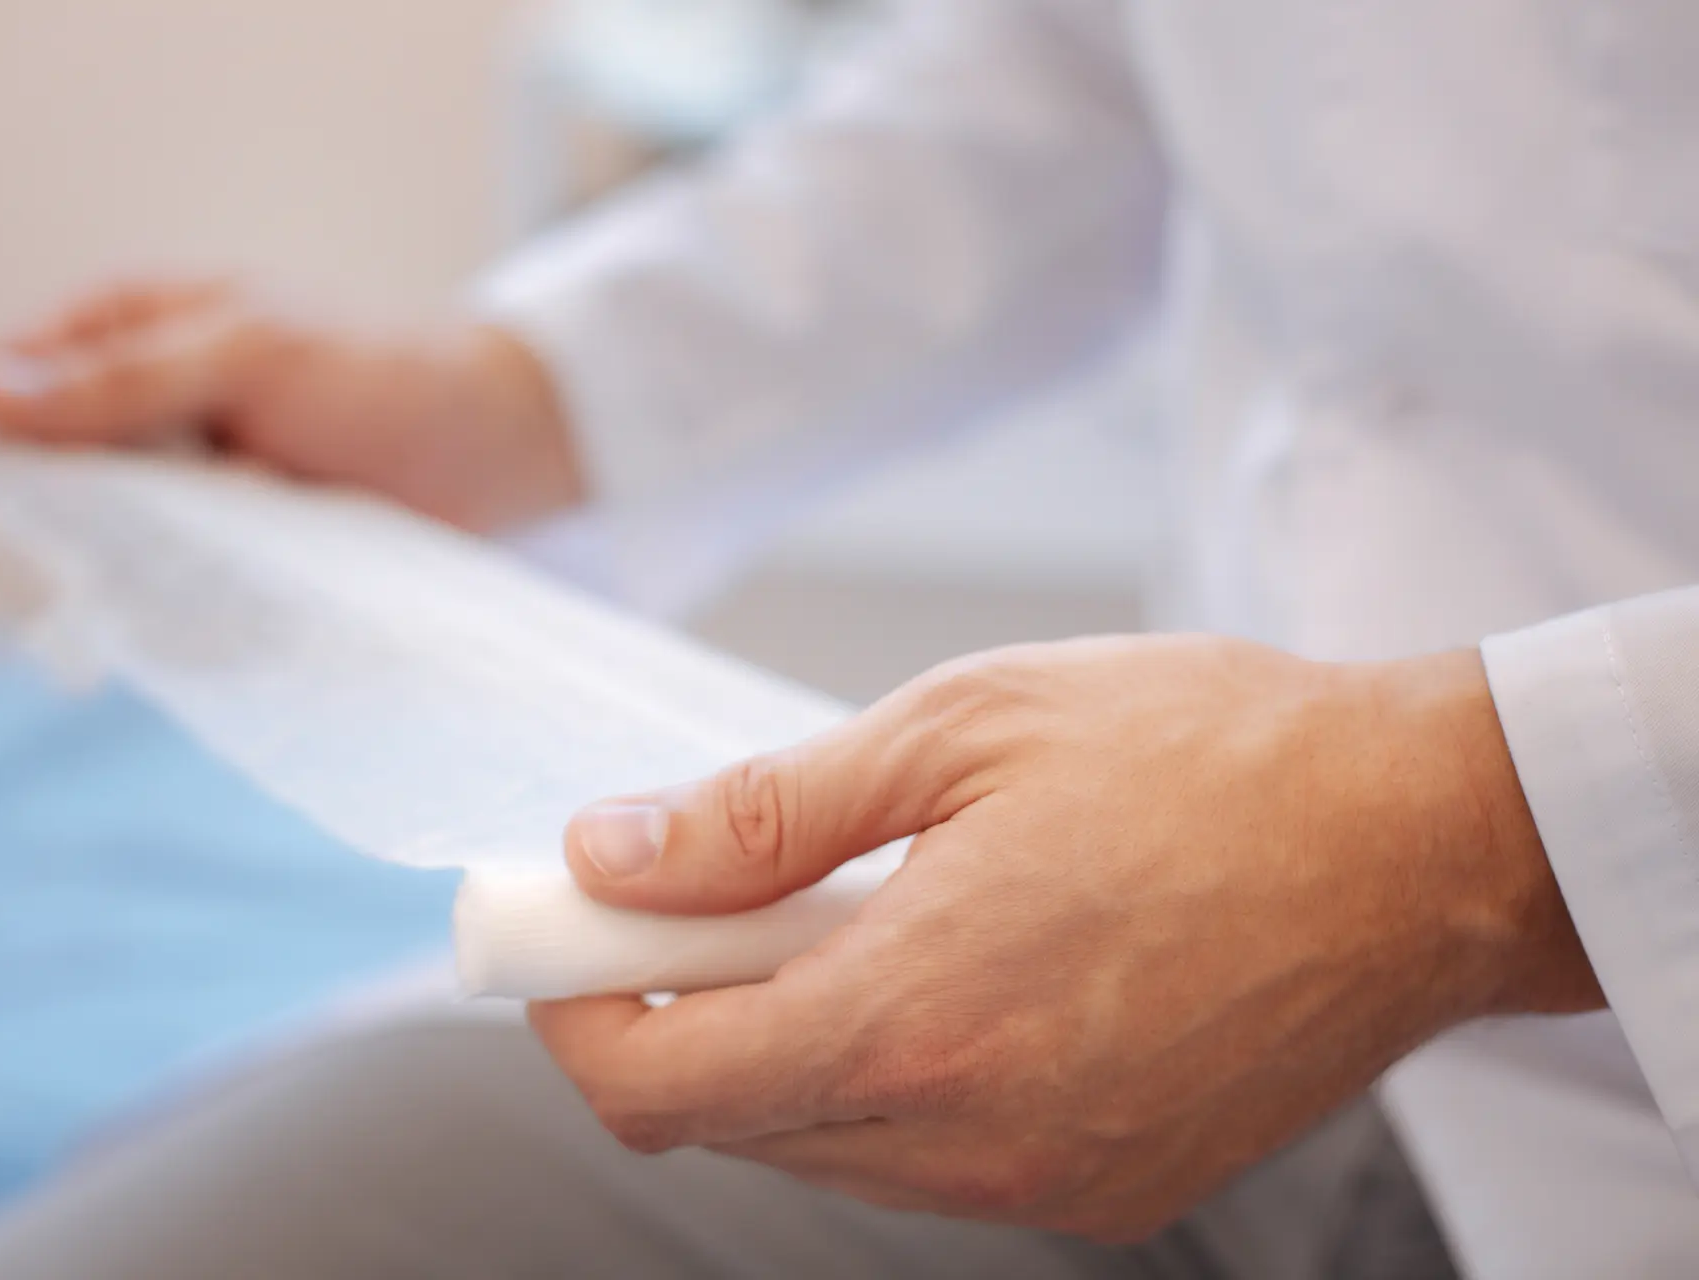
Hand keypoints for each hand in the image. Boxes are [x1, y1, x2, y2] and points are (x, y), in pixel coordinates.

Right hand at [0, 279, 582, 530]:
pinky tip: (240, 587)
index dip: (21, 444)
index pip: (3, 391)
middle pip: (42, 482)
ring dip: (151, 558)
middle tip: (184, 517)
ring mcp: (175, 486)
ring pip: (101, 544)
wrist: (482, 446)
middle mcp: (134, 411)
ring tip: (233, 542)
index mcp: (122, 331)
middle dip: (93, 516)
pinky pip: (166, 584)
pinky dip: (191, 593)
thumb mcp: (245, 356)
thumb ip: (120, 381)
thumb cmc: (373, 373)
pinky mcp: (218, 549)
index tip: (92, 479)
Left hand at [530, 635, 1601, 1240]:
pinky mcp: (1112, 1189)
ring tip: (851, 911)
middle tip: (696, 898)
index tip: (560, 942)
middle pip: (732, 1122)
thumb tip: (610, 851)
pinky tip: (945, 967)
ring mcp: (1049, 1182)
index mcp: (919, 1018)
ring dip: (785, 1042)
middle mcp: (975, 1139)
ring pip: (827, 1146)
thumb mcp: (958, 730)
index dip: (576, 1017)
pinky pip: (931, 1160)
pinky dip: (887, 1076)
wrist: (1423, 838)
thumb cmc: (1207, 755)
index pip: (659, 1087)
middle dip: (675, 1014)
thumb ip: (762, 815)